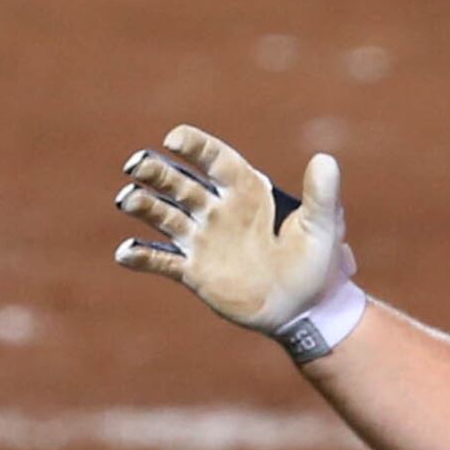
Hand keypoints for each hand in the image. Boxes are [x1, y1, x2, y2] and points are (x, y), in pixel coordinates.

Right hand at [112, 126, 366, 358]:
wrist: (307, 310)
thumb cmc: (319, 264)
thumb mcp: (324, 225)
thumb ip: (322, 193)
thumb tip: (326, 160)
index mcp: (247, 191)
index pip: (214, 160)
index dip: (194, 147)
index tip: (174, 139)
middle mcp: (219, 210)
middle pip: (179, 183)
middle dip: (156, 172)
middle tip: (136, 164)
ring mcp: (204, 241)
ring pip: (165, 216)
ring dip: (144, 206)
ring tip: (127, 199)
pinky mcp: (195, 273)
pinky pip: (163, 262)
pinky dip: (143, 257)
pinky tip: (124, 253)